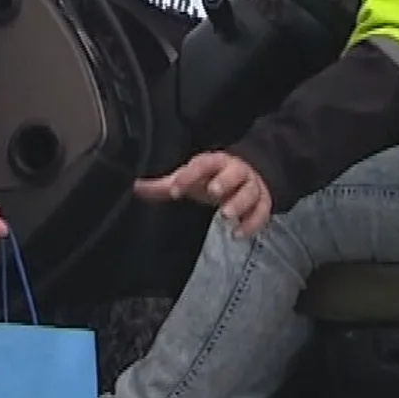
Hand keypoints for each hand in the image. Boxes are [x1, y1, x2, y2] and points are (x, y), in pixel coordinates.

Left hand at [133, 151, 272, 236]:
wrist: (249, 176)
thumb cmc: (212, 178)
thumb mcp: (189, 179)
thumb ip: (164, 186)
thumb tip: (135, 187)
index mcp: (215, 162)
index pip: (203, 164)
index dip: (190, 175)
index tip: (175, 190)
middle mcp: (236, 171)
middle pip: (233, 173)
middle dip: (223, 181)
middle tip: (213, 192)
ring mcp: (251, 186)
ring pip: (250, 192)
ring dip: (239, 203)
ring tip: (225, 215)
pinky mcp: (263, 202)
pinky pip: (262, 212)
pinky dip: (252, 224)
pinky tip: (237, 235)